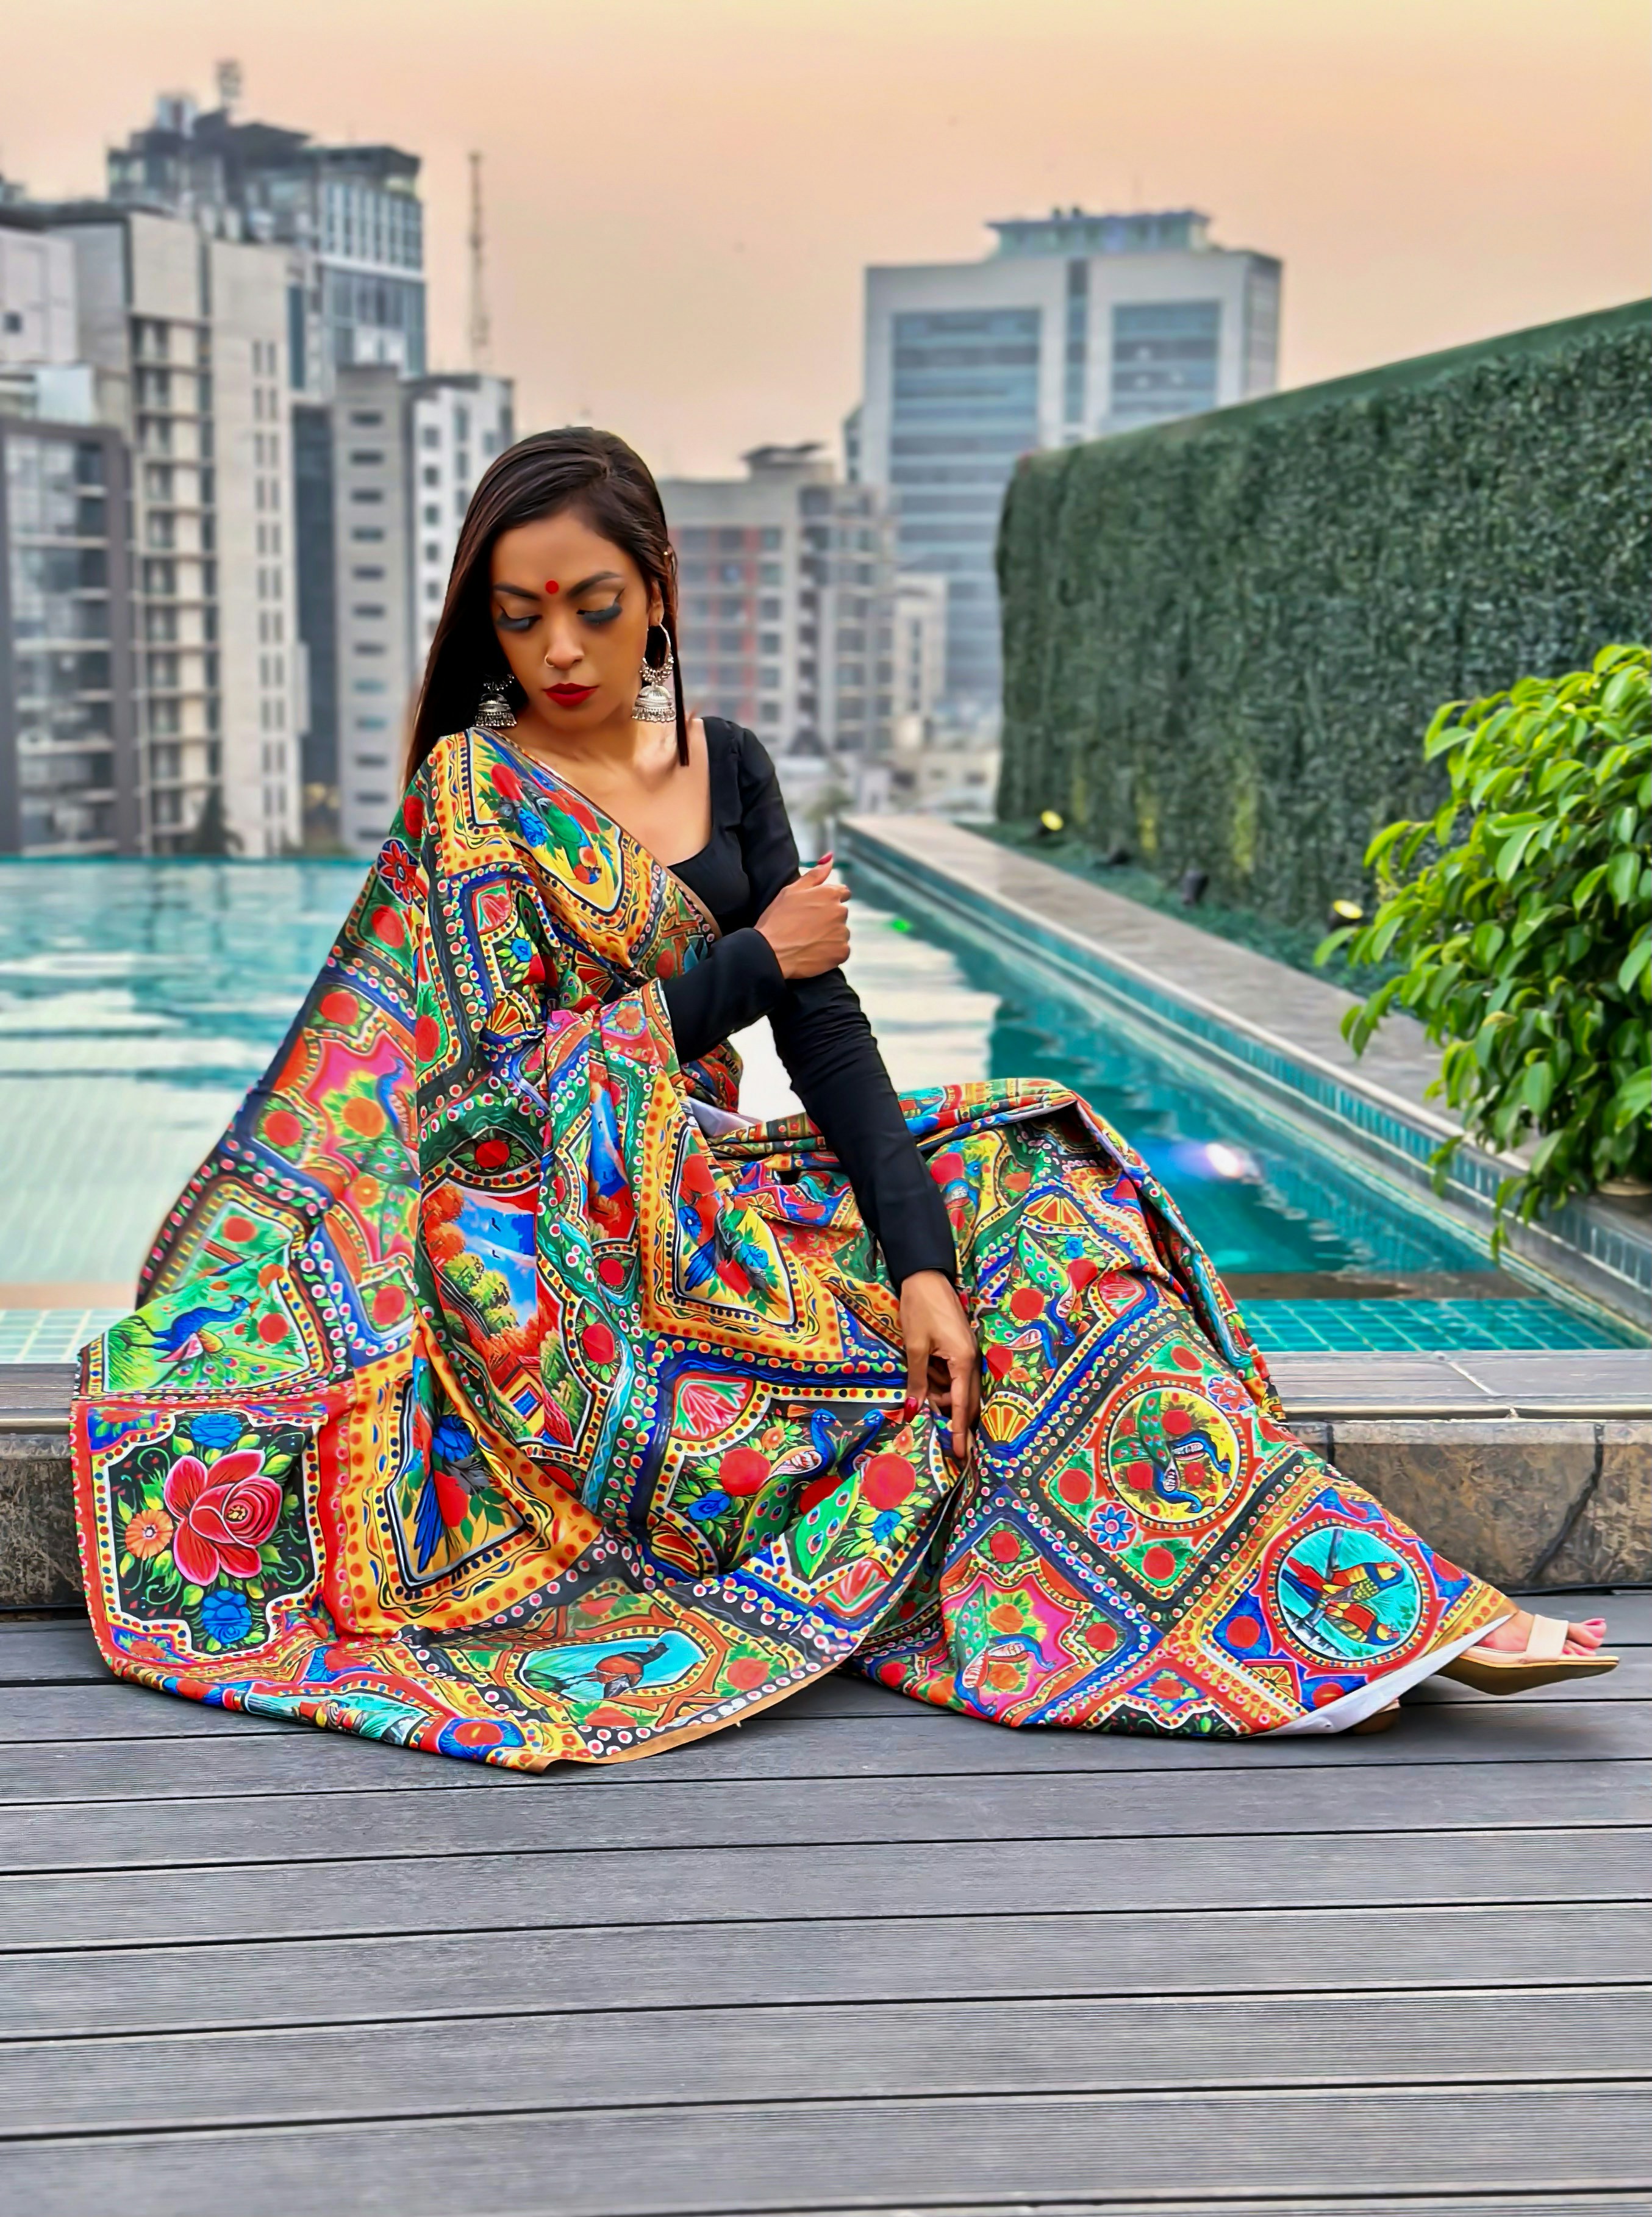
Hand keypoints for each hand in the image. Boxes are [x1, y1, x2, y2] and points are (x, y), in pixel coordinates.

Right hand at [756, 855, 849, 979]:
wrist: (771, 954)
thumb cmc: (777, 920)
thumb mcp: (791, 891)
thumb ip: (814, 874)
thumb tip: (830, 858)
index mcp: (829, 894)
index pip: (842, 892)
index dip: (828, 900)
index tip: (815, 909)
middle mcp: (840, 911)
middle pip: (840, 913)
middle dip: (828, 918)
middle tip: (805, 927)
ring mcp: (842, 933)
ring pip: (840, 932)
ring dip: (829, 936)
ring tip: (807, 941)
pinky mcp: (841, 952)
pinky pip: (841, 950)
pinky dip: (830, 952)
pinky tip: (813, 952)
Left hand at [899, 1269, 978, 1461]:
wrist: (926, 1276)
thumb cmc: (921, 1308)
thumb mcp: (915, 1347)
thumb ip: (918, 1380)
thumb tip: (915, 1410)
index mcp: (964, 1360)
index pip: (962, 1404)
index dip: (959, 1430)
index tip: (961, 1453)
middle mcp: (972, 1359)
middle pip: (965, 1399)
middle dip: (949, 1413)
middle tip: (930, 1418)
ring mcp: (968, 1353)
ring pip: (958, 1387)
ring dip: (940, 1392)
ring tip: (921, 1378)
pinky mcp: (961, 1347)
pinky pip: (954, 1374)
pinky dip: (940, 1379)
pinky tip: (926, 1370)